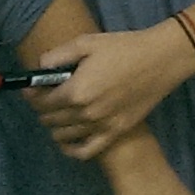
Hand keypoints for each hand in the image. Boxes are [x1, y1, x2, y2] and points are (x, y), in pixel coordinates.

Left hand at [32, 21, 194, 160]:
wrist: (162, 60)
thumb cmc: (124, 48)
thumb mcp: (87, 43)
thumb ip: (57, 56)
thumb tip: (38, 68)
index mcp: (75, 91)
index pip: (41, 102)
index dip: (32, 95)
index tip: (32, 89)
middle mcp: (85, 113)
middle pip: (50, 119)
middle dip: (43, 109)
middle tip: (48, 97)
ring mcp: (100, 126)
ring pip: (63, 135)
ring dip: (54, 126)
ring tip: (59, 113)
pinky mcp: (115, 133)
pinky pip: (85, 152)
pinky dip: (71, 149)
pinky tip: (67, 140)